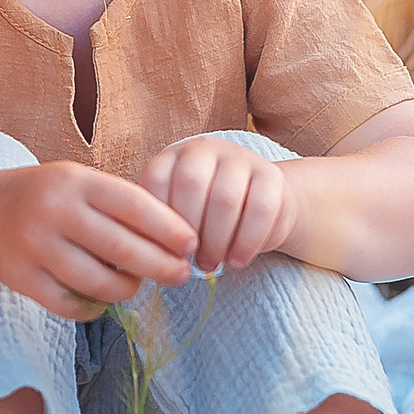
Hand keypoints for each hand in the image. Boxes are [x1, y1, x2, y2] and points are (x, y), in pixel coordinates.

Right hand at [0, 163, 197, 320]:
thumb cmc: (51, 198)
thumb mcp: (82, 184)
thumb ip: (122, 206)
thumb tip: (176, 242)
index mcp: (76, 181)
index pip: (133, 205)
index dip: (168, 228)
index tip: (192, 244)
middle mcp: (54, 211)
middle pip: (120, 248)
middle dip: (160, 266)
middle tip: (182, 275)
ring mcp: (34, 246)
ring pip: (98, 282)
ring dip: (127, 289)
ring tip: (136, 285)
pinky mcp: (21, 279)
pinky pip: (71, 305)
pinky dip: (95, 308)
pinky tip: (103, 300)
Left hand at [140, 137, 291, 274]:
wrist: (258, 204)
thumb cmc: (204, 217)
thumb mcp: (176, 215)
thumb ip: (159, 228)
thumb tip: (141, 262)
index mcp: (173, 156)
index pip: (157, 179)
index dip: (158, 220)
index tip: (164, 250)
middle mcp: (205, 149)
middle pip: (191, 184)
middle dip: (189, 231)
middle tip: (190, 260)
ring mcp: (240, 158)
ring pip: (226, 198)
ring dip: (216, 241)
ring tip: (210, 264)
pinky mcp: (272, 176)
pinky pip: (261, 210)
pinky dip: (246, 242)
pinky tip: (236, 260)